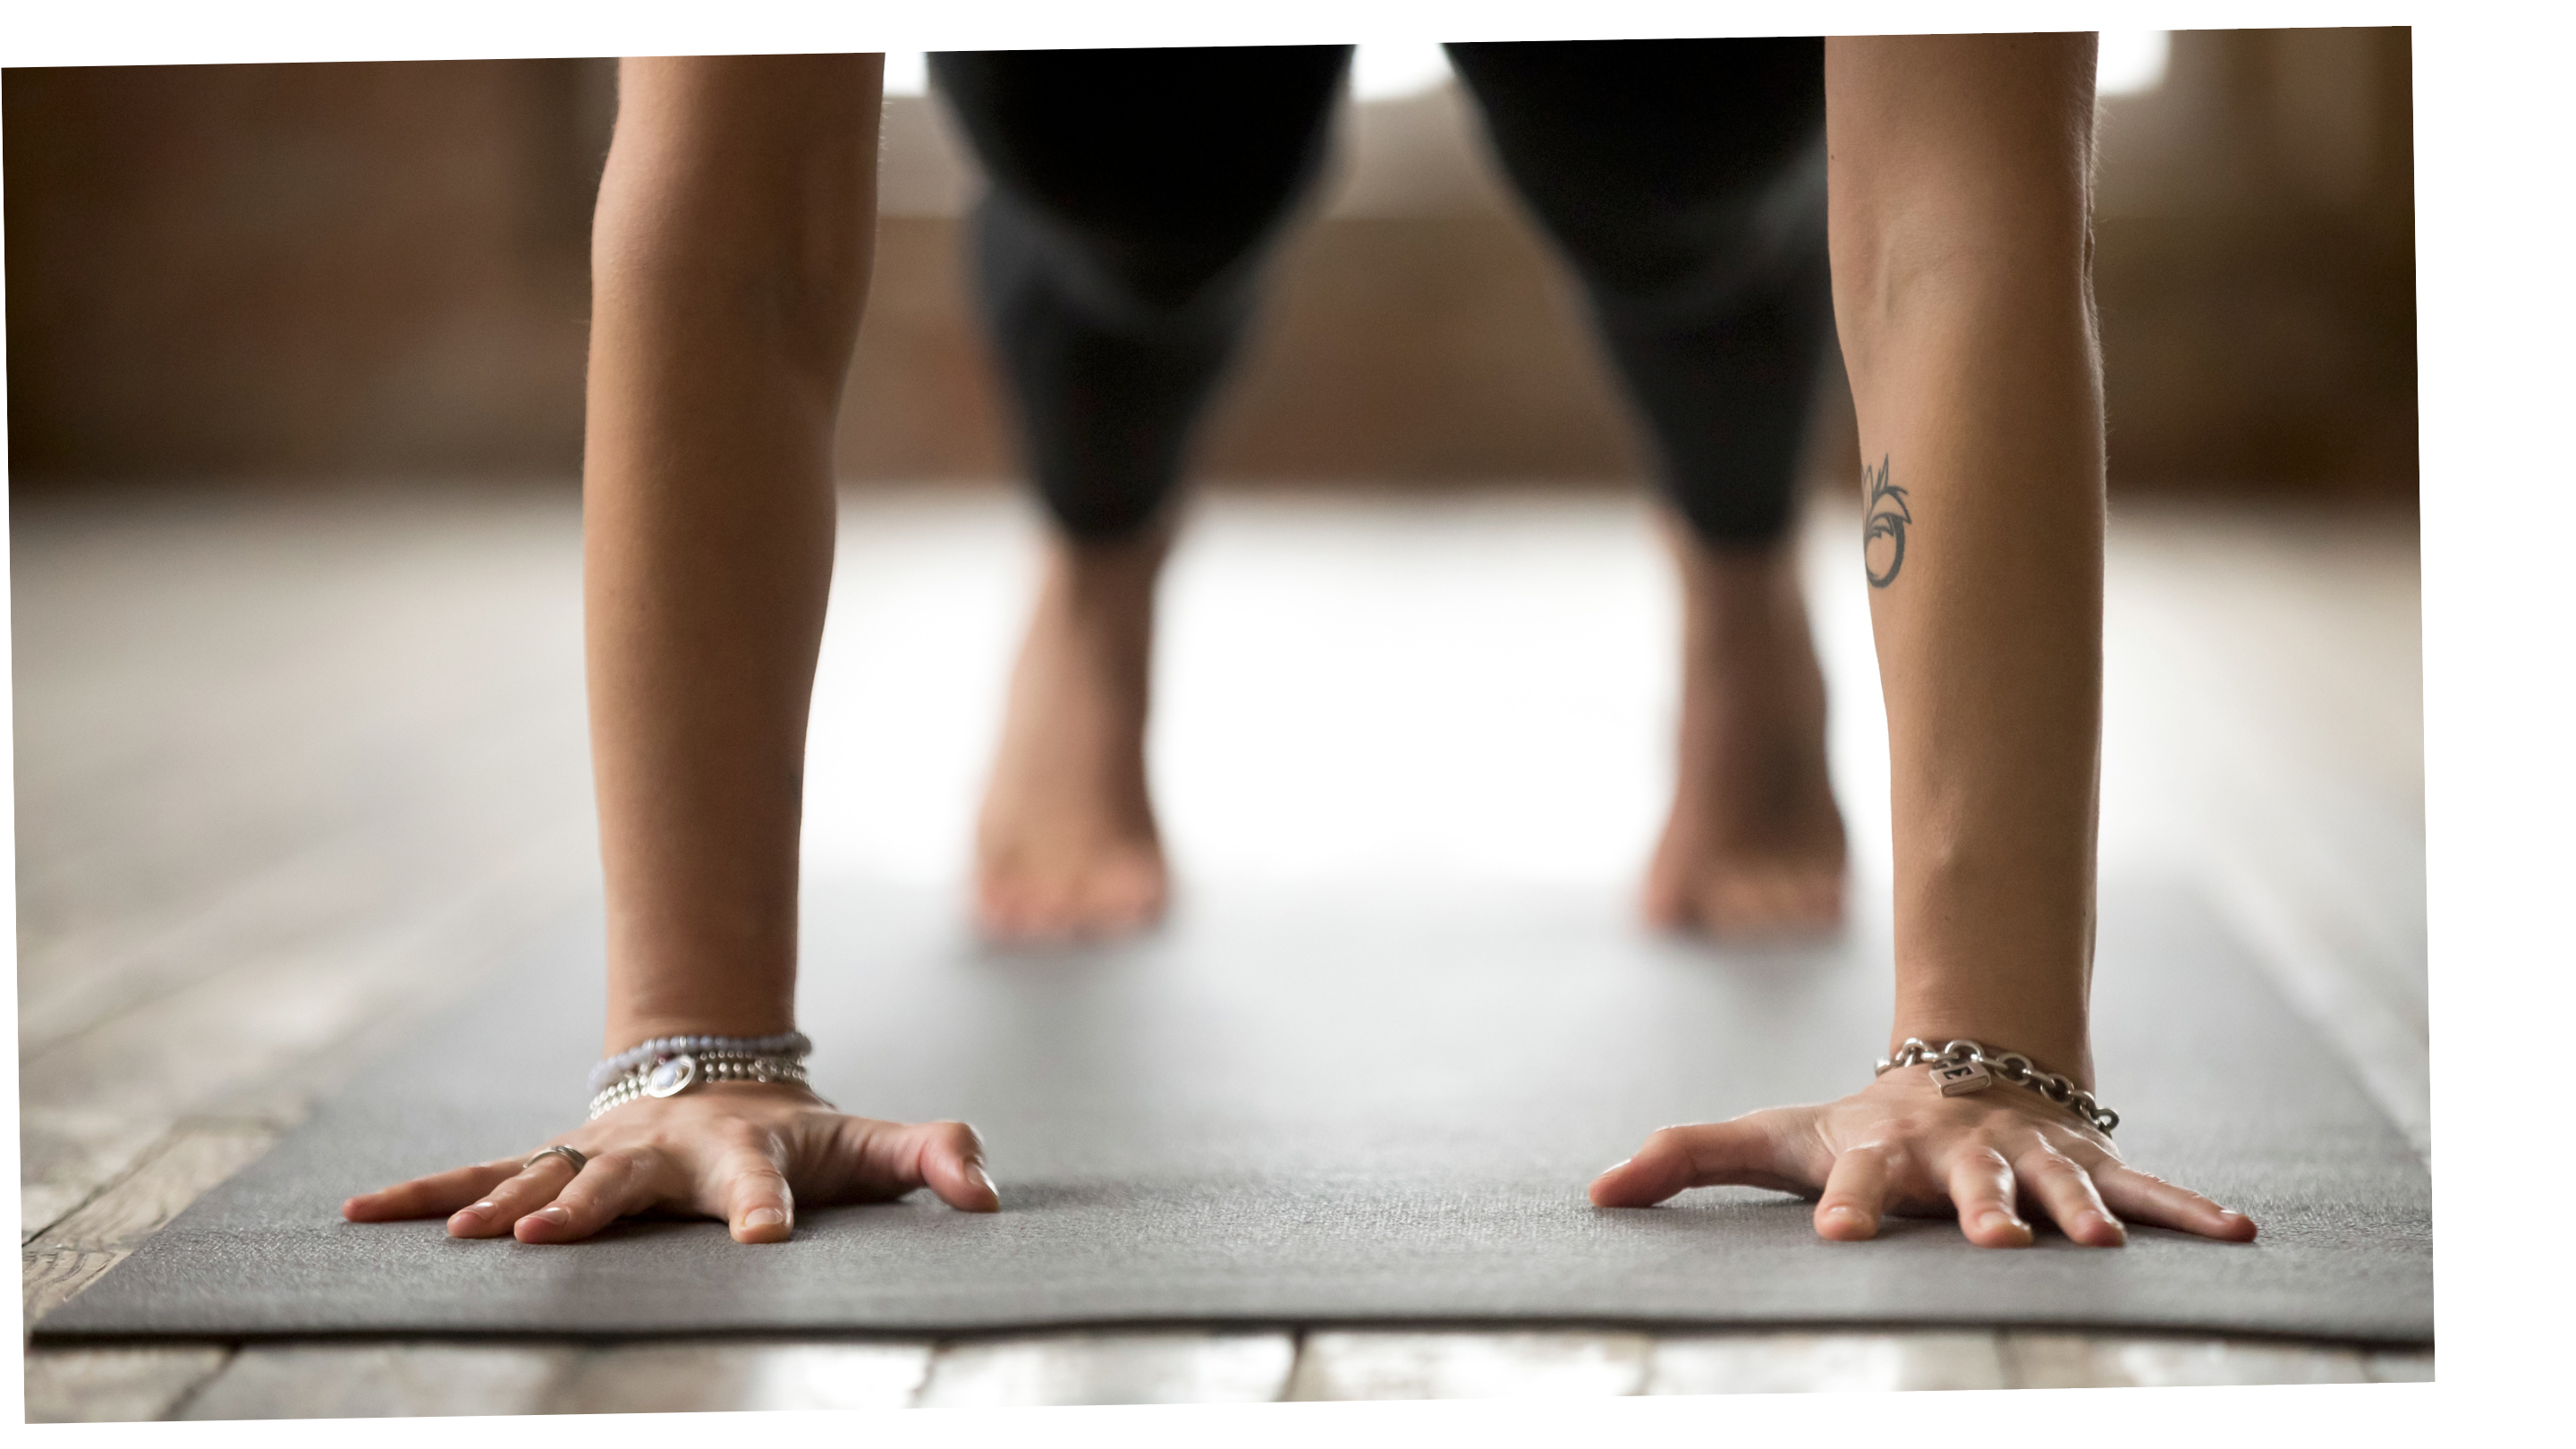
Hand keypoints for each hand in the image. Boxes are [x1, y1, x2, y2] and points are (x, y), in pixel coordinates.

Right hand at [340, 1083, 999, 1243]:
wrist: (727, 1082)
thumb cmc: (809, 1139)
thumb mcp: (876, 1148)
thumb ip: (937, 1158)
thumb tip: (989, 1194)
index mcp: (748, 1154)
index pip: (763, 1185)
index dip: (767, 1208)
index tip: (764, 1239)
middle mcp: (665, 1151)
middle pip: (626, 1183)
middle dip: (588, 1205)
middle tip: (547, 1234)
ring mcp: (602, 1154)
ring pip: (541, 1173)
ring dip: (498, 1203)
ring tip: (464, 1237)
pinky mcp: (554, 1162)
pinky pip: (483, 1175)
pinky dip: (428, 1196)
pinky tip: (363, 1218)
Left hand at [1588, 1067, 2257, 1246]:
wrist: (1961, 1070)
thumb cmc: (1855, 1125)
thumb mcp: (1770, 1138)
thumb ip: (1683, 1157)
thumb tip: (1593, 1191)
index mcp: (1880, 1153)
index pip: (1853, 1182)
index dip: (1844, 1206)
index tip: (1836, 1238)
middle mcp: (1961, 1156)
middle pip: (1971, 1188)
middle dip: (1983, 1215)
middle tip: (1991, 1246)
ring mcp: (2031, 1160)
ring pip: (2062, 1191)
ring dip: (2086, 1217)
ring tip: (2106, 1249)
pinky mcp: (2089, 1167)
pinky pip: (2148, 1190)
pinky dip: (2192, 1212)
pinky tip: (2240, 1238)